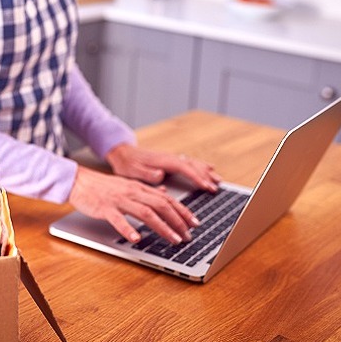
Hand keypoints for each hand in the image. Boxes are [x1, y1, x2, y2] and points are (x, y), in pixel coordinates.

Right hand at [68, 165, 199, 244]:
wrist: (79, 181)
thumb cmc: (102, 186)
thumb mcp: (127, 184)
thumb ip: (146, 190)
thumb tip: (164, 193)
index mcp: (139, 187)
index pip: (167, 199)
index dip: (183, 211)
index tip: (194, 223)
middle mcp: (132, 192)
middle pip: (161, 205)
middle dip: (178, 221)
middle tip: (188, 236)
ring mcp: (119, 200)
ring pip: (146, 213)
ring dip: (163, 227)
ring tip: (173, 240)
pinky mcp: (105, 208)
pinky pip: (118, 219)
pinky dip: (128, 229)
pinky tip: (137, 239)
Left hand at [106, 144, 220, 191]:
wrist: (122, 153)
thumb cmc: (126, 164)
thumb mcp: (132, 171)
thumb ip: (147, 173)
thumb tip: (161, 174)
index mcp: (163, 161)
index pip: (184, 168)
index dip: (197, 178)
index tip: (207, 186)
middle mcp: (169, 157)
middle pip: (192, 165)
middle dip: (205, 176)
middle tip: (216, 188)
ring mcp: (171, 158)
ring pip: (193, 163)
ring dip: (206, 171)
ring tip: (218, 180)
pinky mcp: (170, 160)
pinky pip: (189, 162)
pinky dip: (201, 166)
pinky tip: (209, 169)